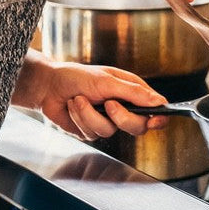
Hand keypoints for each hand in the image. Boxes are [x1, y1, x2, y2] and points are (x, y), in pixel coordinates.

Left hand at [12, 52, 167, 140]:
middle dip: (121, 117)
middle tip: (108, 104)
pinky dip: (80, 118)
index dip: (158, 118)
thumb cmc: (77, 76)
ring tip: (80, 99)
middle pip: (137, 126)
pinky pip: (92, 132)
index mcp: (131, 92)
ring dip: (91, 114)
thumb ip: (133, 92)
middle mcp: (121, 108)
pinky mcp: (91, 130)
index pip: (154, 109)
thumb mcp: (107, 80)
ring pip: (110, 130)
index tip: (154, 121)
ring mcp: (106, 121)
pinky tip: (73, 106)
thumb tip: (158, 101)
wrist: (49, 86)